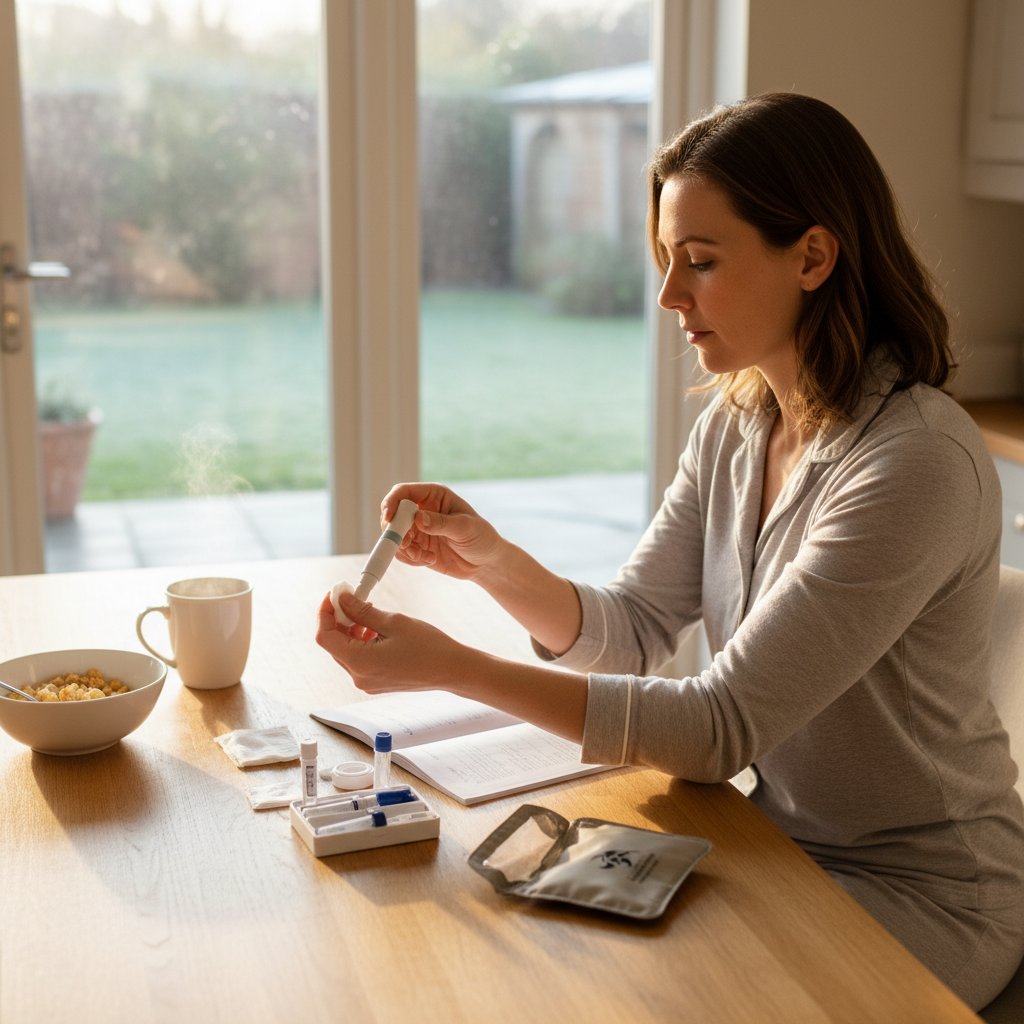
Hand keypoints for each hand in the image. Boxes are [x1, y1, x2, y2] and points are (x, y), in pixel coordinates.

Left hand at [315, 590, 469, 694]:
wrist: (453, 670)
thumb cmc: (428, 646)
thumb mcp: (393, 622)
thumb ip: (362, 611)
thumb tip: (342, 599)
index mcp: (360, 662)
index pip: (324, 637)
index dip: (325, 613)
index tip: (334, 594)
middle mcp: (359, 677)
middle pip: (334, 644)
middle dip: (339, 618)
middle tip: (351, 596)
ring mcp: (367, 682)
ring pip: (347, 651)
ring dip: (351, 629)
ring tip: (370, 611)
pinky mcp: (376, 682)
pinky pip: (360, 659)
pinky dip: (362, 641)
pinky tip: (377, 628)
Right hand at [380, 482, 504, 581]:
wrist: (486, 562)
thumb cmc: (482, 537)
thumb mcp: (465, 528)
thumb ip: (441, 523)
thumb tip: (418, 518)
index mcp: (434, 495)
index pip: (403, 492)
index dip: (392, 502)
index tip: (388, 519)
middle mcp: (422, 509)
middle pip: (392, 514)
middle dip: (394, 531)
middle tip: (406, 546)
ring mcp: (417, 529)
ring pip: (394, 535)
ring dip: (403, 548)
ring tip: (422, 557)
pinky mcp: (417, 546)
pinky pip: (401, 552)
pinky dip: (410, 558)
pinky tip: (429, 560)